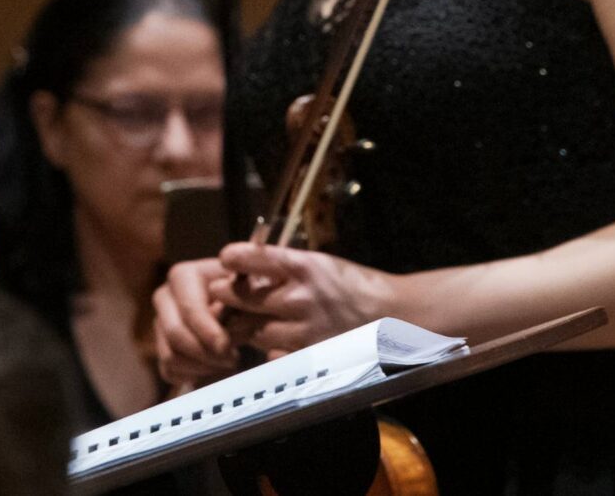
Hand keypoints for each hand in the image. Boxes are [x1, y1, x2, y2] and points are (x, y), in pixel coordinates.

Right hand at [151, 258, 239, 391]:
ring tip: (229, 361)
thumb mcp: (250, 285)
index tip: (227, 348)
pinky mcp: (161, 346)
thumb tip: (228, 306)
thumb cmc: (248, 290)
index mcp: (183, 276)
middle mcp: (165, 296)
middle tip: (233, 359)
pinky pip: (168, 371)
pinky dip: (193, 376)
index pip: (190, 309)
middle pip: (175, 334)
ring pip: (170, 356)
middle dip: (205, 352)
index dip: (208, 332)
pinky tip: (216, 368)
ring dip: (202, 366)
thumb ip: (243, 293)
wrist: (241, 303)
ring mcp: (159, 322)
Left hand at [215, 242, 399, 357]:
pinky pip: (273, 355)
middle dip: (227, 296)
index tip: (225, 260)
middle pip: (243, 298)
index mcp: (303, 267)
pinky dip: (267, 350)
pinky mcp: (310, 355)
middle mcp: (301, 297)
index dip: (233, 258)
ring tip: (243, 320)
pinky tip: (270, 342)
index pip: (254, 257)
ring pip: (253, 331)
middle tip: (220, 294)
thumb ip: (285, 269)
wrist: (394, 314)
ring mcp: (304, 329)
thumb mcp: (320, 264)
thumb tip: (247, 272)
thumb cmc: (354, 285)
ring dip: (244, 326)